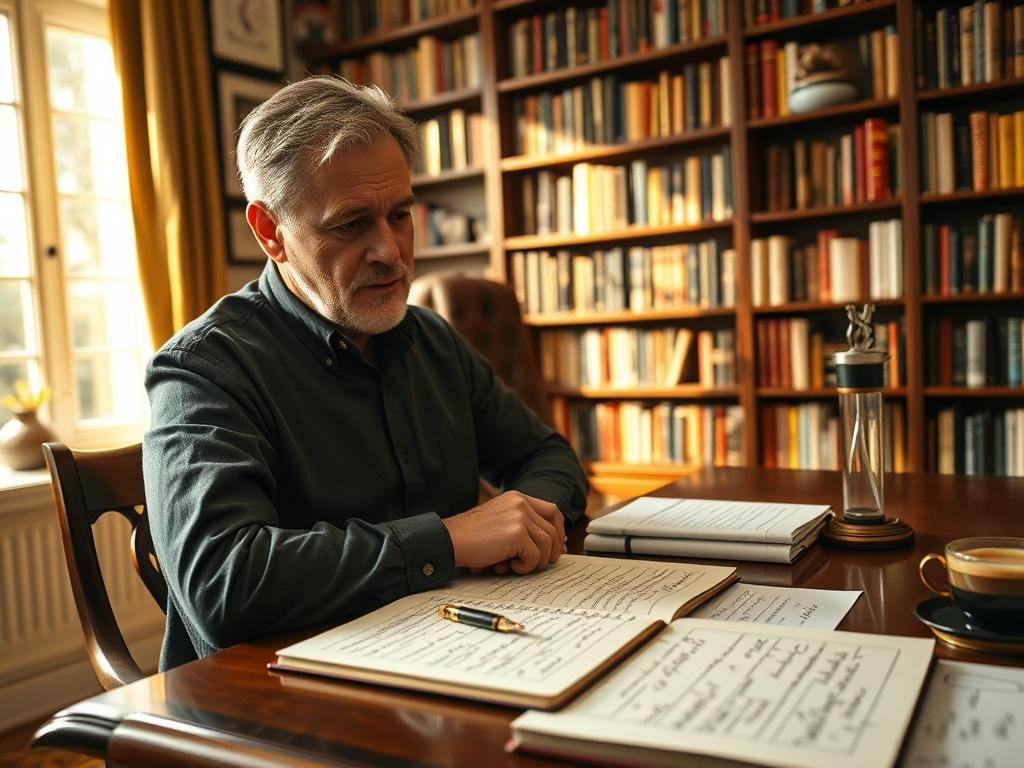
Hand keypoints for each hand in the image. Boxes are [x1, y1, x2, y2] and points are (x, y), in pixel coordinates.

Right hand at [441, 491, 565, 574]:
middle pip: (553, 530)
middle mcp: (521, 503)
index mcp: (517, 498)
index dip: (558, 531)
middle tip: (535, 565)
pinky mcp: (517, 533)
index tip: (555, 547)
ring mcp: (520, 517)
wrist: (449, 540)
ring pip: (547, 545)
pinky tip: (506, 566)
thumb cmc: (471, 537)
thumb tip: (554, 544)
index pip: (552, 511)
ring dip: (533, 562)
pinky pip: (534, 556)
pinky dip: (523, 567)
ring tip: (513, 566)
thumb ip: (524, 526)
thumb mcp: (501, 522)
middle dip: (549, 552)